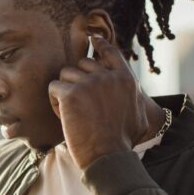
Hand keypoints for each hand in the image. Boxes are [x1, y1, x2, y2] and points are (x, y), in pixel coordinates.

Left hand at [48, 34, 147, 169]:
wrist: (109, 156)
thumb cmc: (123, 141)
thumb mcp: (139, 115)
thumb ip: (134, 97)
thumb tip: (137, 92)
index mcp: (126, 79)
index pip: (111, 52)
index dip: (100, 44)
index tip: (93, 39)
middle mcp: (108, 76)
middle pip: (82, 63)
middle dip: (77, 79)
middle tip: (79, 103)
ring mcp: (89, 83)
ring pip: (66, 74)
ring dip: (65, 91)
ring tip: (72, 112)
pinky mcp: (71, 94)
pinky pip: (54, 88)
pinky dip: (55, 102)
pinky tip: (64, 117)